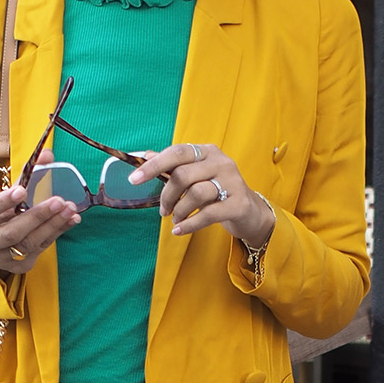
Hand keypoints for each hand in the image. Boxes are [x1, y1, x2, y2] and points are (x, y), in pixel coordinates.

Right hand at [0, 151, 78, 272]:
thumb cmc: (0, 215)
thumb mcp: (5, 197)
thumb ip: (25, 177)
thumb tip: (47, 155)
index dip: (2, 202)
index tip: (22, 190)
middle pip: (12, 233)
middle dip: (37, 216)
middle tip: (58, 201)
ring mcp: (0, 259)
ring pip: (29, 244)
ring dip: (52, 225)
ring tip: (69, 209)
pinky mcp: (18, 267)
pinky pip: (40, 249)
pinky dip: (57, 233)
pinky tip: (70, 220)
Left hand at [132, 143, 274, 245]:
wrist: (250, 212)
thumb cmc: (217, 192)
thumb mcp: (197, 176)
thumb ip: (173, 166)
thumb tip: (145, 156)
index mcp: (208, 152)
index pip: (177, 152)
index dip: (154, 166)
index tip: (134, 180)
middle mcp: (221, 162)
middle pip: (184, 175)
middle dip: (167, 195)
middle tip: (163, 210)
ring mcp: (232, 182)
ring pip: (196, 193)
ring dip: (179, 210)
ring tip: (175, 219)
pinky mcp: (238, 204)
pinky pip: (208, 214)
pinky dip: (189, 224)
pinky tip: (179, 230)